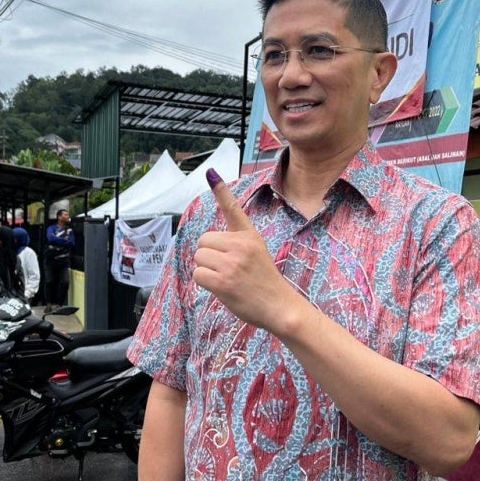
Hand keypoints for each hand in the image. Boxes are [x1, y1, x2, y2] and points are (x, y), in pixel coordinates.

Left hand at [193, 170, 297, 332]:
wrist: (280, 307)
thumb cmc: (265, 282)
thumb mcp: (257, 253)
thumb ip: (236, 243)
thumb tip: (207, 243)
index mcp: (250, 236)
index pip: (233, 209)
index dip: (221, 191)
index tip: (211, 173)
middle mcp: (241, 246)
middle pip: (203, 241)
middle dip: (208, 255)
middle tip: (226, 269)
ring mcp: (232, 263)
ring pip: (199, 258)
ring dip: (206, 270)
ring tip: (226, 279)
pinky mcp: (223, 281)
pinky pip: (198, 274)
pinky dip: (205, 282)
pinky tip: (222, 288)